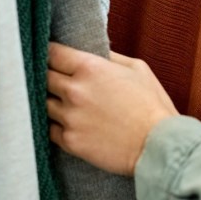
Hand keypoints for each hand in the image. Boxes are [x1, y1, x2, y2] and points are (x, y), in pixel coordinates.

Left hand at [47, 43, 178, 176]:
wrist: (158, 146)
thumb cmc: (152, 106)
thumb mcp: (137, 69)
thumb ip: (110, 57)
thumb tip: (95, 53)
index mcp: (90, 68)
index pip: (52, 53)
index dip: (50, 54)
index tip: (52, 57)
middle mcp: (74, 91)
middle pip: (42, 77)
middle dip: (48, 77)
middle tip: (56, 81)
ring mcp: (69, 117)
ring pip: (43, 104)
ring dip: (52, 102)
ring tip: (65, 105)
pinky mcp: (69, 141)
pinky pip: (50, 129)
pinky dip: (57, 126)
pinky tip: (70, 125)